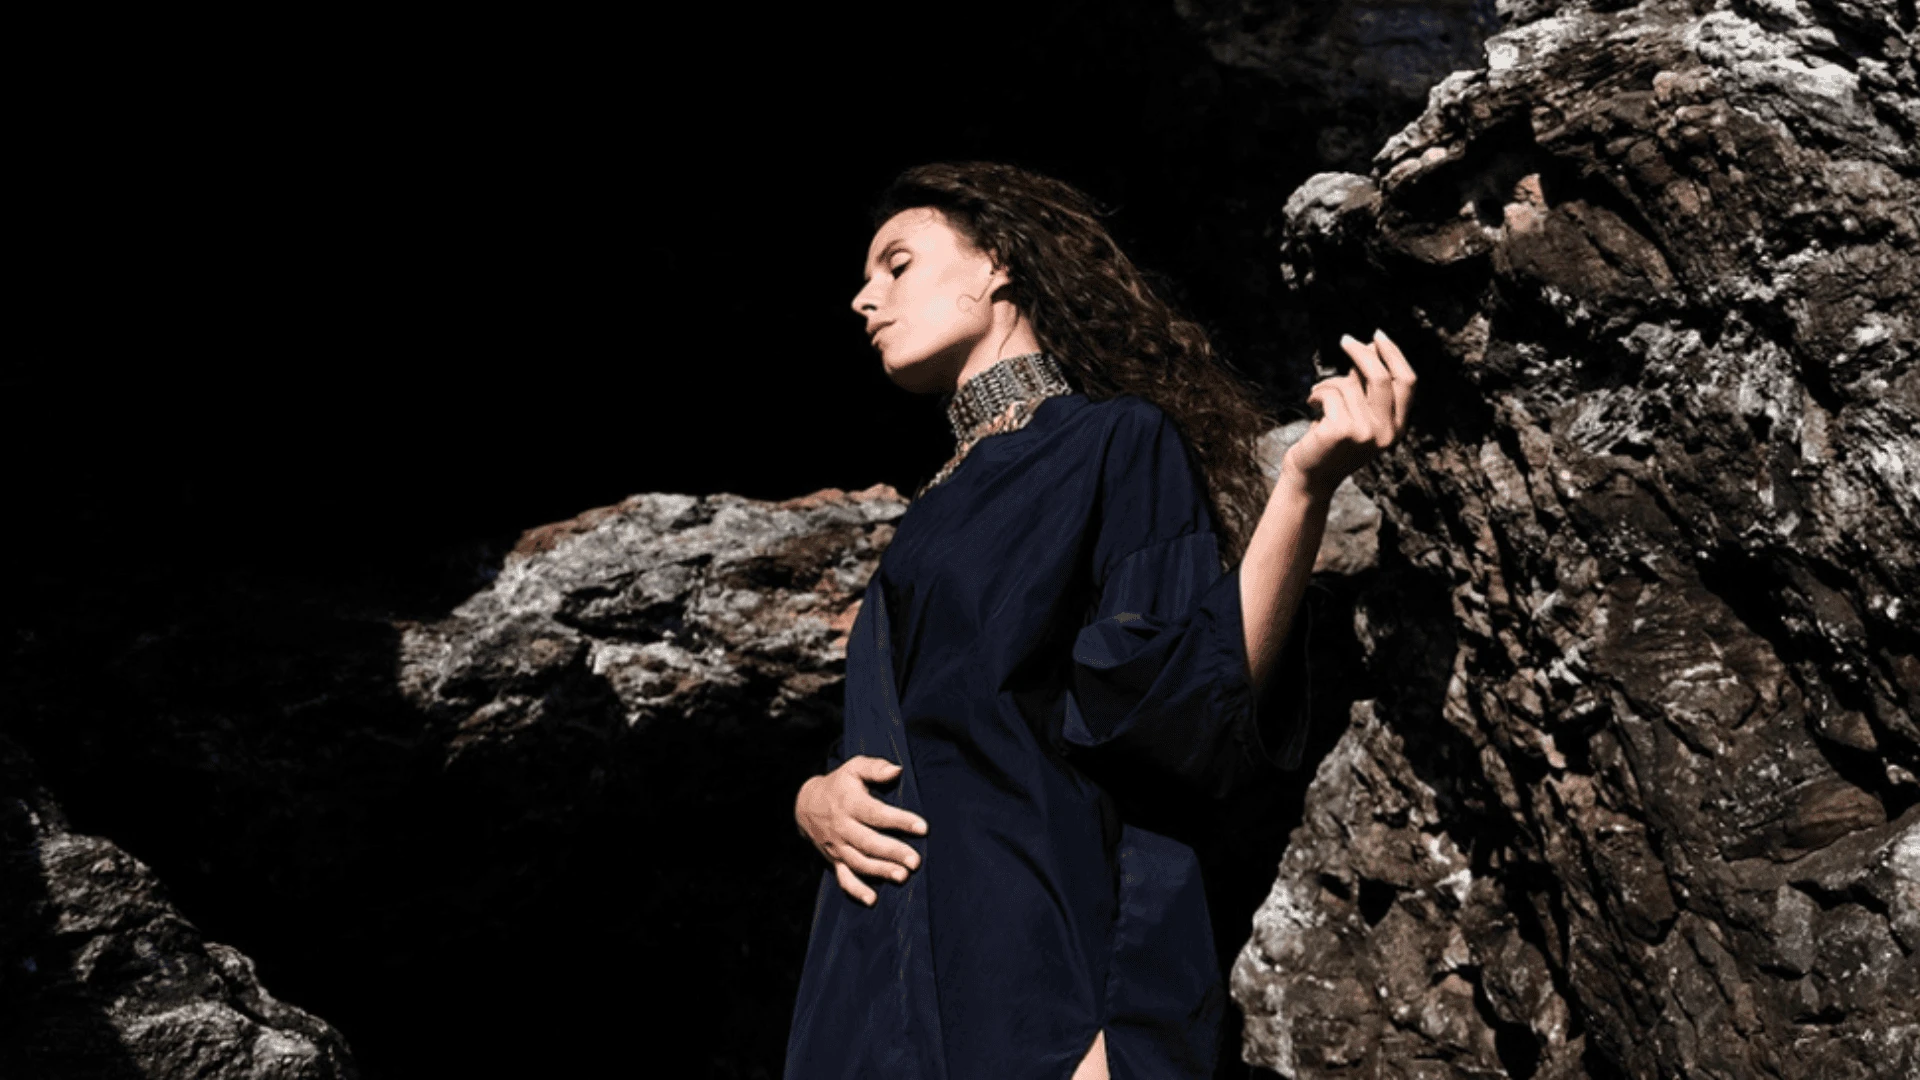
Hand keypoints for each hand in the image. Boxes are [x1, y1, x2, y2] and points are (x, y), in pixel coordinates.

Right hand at [795, 755, 927, 905]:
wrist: (806, 805)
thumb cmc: (839, 785)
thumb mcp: (854, 768)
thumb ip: (875, 768)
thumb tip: (896, 770)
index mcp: (849, 804)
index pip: (876, 814)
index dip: (899, 821)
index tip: (922, 828)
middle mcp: (842, 827)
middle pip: (868, 842)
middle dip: (892, 852)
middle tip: (916, 861)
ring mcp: (837, 847)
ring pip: (859, 862)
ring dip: (880, 871)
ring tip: (903, 876)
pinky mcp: (834, 860)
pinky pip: (843, 878)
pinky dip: (856, 890)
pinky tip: (873, 899)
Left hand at [1282, 329, 1415, 499]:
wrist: (1311, 477)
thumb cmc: (1331, 441)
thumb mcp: (1356, 414)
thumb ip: (1366, 387)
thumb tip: (1371, 347)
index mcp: (1398, 428)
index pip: (1407, 382)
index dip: (1395, 355)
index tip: (1378, 337)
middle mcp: (1387, 432)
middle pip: (1380, 377)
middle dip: (1362, 353)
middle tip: (1345, 339)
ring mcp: (1366, 433)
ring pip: (1348, 385)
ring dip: (1328, 383)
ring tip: (1317, 395)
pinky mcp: (1342, 431)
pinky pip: (1330, 394)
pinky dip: (1317, 393)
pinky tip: (1311, 405)